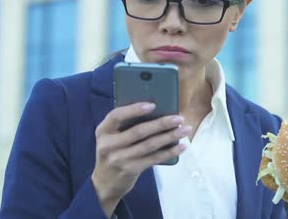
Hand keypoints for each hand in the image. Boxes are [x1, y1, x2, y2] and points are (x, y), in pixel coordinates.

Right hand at [91, 102, 190, 216]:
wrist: (105, 183)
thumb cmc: (112, 152)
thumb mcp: (110, 137)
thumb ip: (124, 125)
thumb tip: (155, 111)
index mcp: (103, 130)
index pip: (116, 116)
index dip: (134, 109)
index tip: (153, 105)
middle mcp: (108, 145)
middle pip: (138, 131)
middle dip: (161, 123)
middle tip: (179, 118)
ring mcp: (120, 159)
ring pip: (149, 145)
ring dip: (170, 137)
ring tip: (185, 130)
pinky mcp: (131, 170)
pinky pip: (154, 158)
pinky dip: (169, 152)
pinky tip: (181, 146)